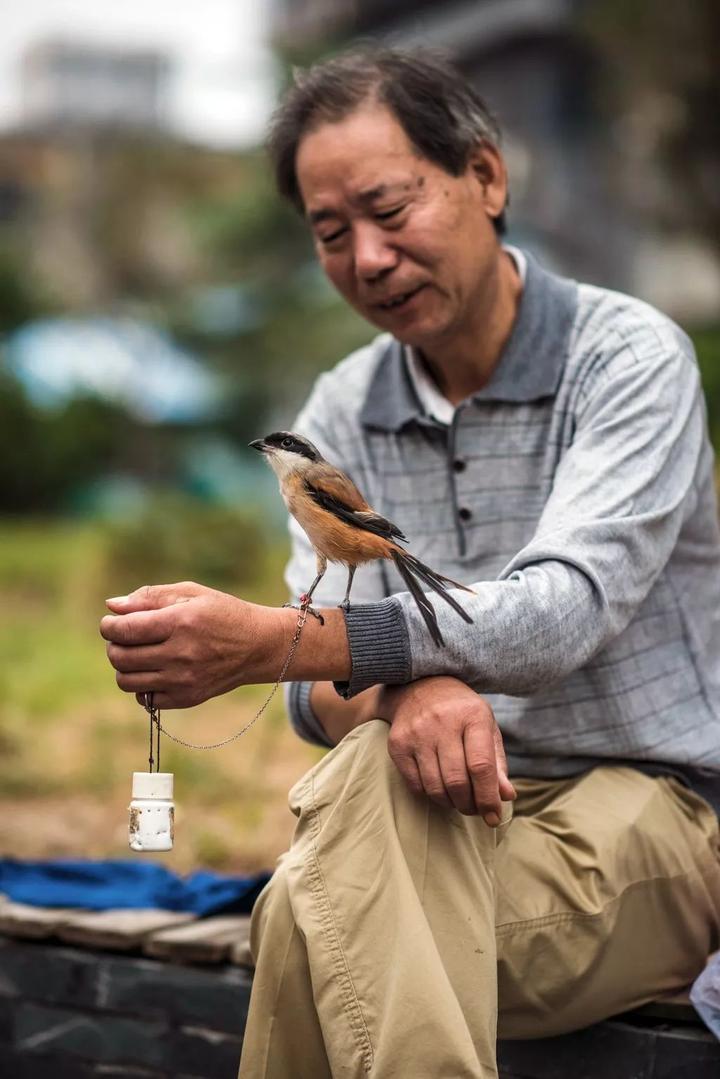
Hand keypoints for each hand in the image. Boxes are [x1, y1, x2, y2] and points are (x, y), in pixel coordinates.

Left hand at [100, 582, 282, 707]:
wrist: (257, 646)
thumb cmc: (222, 614)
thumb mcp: (192, 594)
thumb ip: (150, 597)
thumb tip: (112, 606)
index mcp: (181, 622)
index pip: (125, 630)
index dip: (108, 626)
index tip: (110, 623)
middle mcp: (181, 654)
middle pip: (120, 657)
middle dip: (113, 645)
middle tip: (124, 638)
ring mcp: (184, 680)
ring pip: (127, 681)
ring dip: (124, 667)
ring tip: (137, 655)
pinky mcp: (187, 699)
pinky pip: (145, 699)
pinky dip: (142, 686)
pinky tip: (154, 671)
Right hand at [379, 676, 514, 823]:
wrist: (420, 686)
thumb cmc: (461, 713)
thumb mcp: (486, 728)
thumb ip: (497, 763)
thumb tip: (506, 797)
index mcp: (472, 716)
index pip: (481, 766)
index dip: (488, 798)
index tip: (494, 817)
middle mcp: (442, 722)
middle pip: (457, 782)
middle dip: (469, 805)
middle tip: (474, 809)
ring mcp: (417, 733)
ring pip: (435, 787)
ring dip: (450, 803)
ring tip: (458, 799)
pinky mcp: (398, 744)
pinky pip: (415, 785)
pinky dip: (430, 795)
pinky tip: (439, 787)